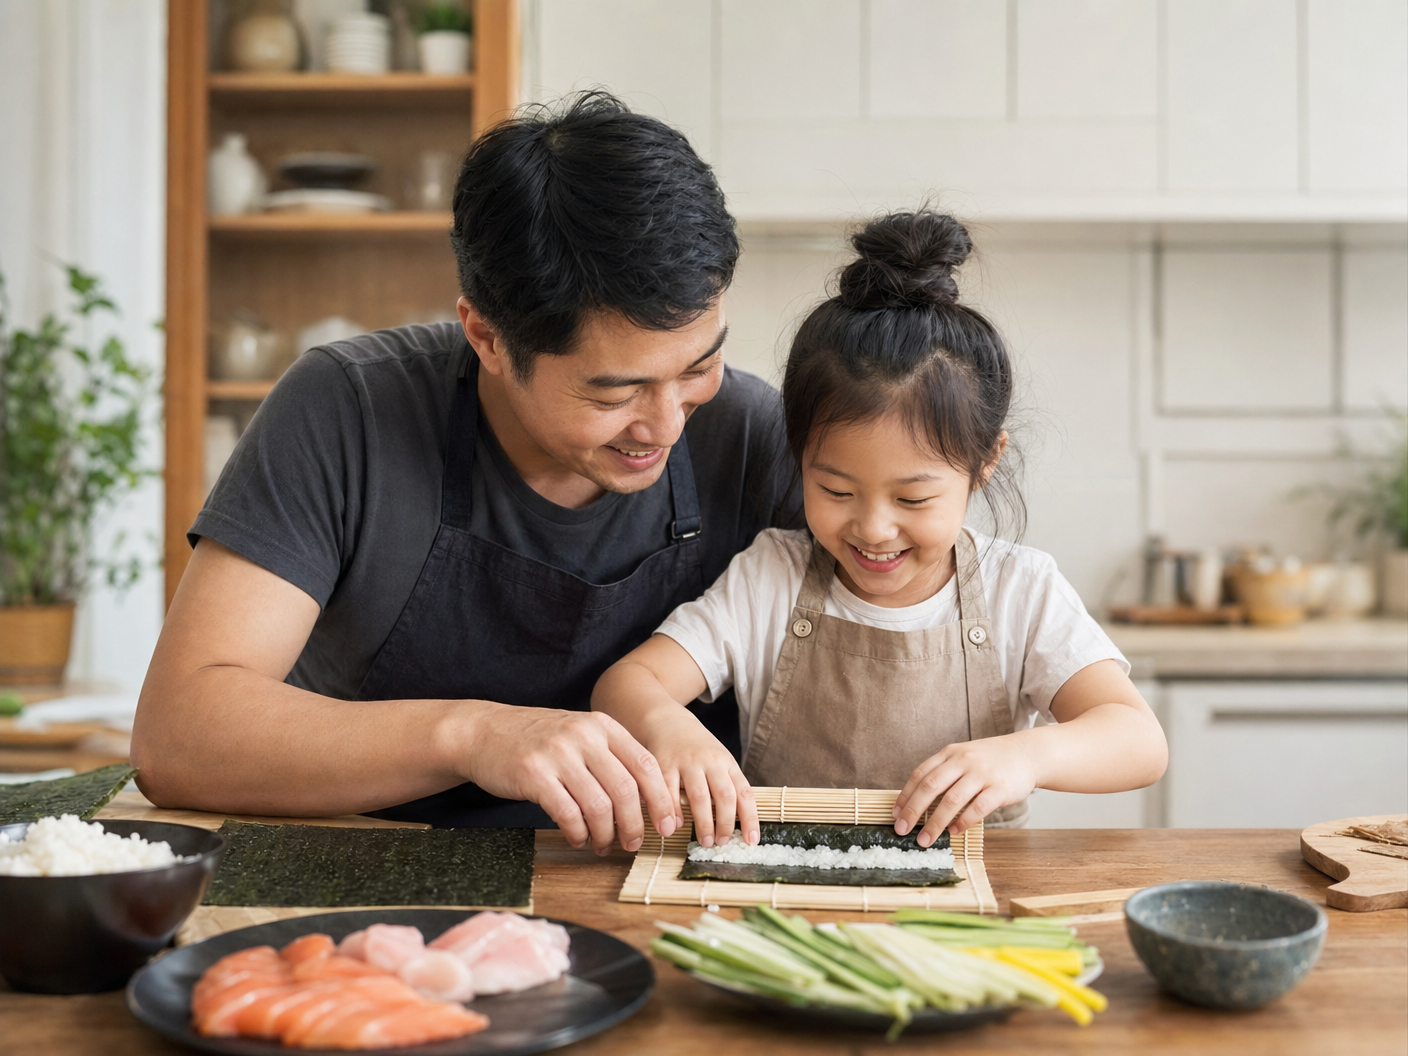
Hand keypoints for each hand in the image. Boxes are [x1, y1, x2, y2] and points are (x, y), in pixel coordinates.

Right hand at [459, 704, 676, 854]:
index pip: (645, 764)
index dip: (661, 798)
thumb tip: (647, 800)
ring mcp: (557, 754)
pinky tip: (578, 838)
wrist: (483, 731)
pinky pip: (567, 814)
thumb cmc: (536, 739)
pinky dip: (578, 833)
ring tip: (603, 845)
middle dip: (635, 824)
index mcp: (601, 726)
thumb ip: (609, 757)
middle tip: (634, 844)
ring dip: (606, 834)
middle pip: (626, 789)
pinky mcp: (533, 774)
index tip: (668, 825)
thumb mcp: (579, 734)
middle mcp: (583, 736)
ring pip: (599, 806)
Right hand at [642, 707, 757, 848]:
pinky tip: (677, 825)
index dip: (750, 818)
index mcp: (727, 762)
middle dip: (725, 823)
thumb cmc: (697, 750)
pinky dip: (674, 811)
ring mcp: (687, 762)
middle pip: (724, 796)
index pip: (744, 792)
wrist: (668, 721)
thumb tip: (739, 824)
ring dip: (704, 822)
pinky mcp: (664, 764)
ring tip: (706, 840)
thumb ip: (727, 786)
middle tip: (722, 842)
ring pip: (700, 796)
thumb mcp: (718, 761)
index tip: (751, 840)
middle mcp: (710, 761)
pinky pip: (670, 791)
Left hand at [892, 735, 1037, 842]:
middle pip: (931, 786)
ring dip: (935, 823)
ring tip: (925, 839)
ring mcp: (982, 774)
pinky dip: (962, 822)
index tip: (895, 814)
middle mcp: (963, 761)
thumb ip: (944, 773)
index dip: (905, 795)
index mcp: (950, 753)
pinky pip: (977, 808)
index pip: (921, 774)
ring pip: (951, 800)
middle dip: (913, 810)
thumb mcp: (963, 757)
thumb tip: (918, 801)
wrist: (1027, 754)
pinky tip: (954, 832)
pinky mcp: (999, 788)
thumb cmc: (991, 760)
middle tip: (902, 830)